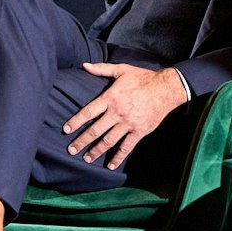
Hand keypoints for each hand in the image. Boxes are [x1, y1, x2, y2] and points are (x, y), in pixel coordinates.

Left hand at [62, 62, 187, 169]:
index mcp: (110, 98)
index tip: (66, 130)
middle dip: (82, 141)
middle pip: (95, 130)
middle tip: (71, 150)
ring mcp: (128, 124)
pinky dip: (118, 157)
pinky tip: (110, 165)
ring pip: (108, 141)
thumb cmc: (143, 78)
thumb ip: (101, 69)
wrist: (165, 88)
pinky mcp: (139, 131)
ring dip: (96, 151)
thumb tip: (84, 65)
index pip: (88, 112)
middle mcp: (117, 113)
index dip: (76, 122)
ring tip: (86, 158)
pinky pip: (126, 147)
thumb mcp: (121, 70)